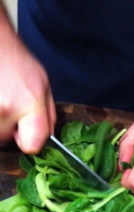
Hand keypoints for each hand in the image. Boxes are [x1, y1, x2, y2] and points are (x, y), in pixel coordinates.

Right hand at [0, 6, 55, 151]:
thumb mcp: (43, 86)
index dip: (30, 141)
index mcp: (29, 103)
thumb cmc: (16, 63)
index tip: (27, 131)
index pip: (31, 146)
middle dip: (8, 129)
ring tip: (0, 101)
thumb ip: (48, 117)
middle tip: (8, 106)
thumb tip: (48, 139)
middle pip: (5, 142)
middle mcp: (4, 108)